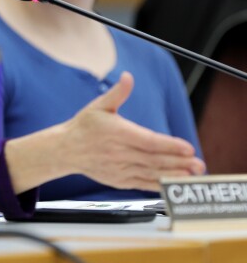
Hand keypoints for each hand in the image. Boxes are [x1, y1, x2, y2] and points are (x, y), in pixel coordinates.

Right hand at [57, 71, 205, 191]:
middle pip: (153, 159)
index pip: (148, 141)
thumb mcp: (98, 106)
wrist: (65, 150)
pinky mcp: (119, 180)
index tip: (187, 148)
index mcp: (117, 133)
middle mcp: (119, 153)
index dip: (169, 145)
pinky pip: (142, 184)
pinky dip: (158, 185)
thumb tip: (128, 77)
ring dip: (173, 175)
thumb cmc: (83, 126)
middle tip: (198, 163)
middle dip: (178, 162)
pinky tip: (173, 184)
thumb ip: (117, 93)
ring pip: (150, 173)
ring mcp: (119, 169)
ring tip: (192, 175)